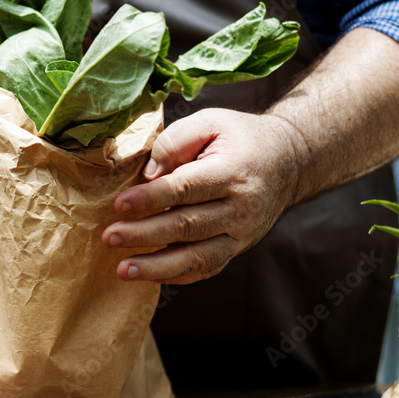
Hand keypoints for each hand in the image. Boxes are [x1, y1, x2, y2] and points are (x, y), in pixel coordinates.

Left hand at [101, 108, 307, 283]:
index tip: (120, 204)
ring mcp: (241, 234)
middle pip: (187, 226)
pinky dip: (176, 275)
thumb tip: (149, 173)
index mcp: (232, 172)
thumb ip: (177, 141)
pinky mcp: (237, 249)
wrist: (288, 162)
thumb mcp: (212, 122)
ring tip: (123, 269)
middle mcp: (240, 208)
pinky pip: (206, 269)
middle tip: (110, 237)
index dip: (152, 198)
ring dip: (157, 267)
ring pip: (197, 257)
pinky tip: (148, 276)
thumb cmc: (241, 138)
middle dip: (145, 234)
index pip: (186, 188)